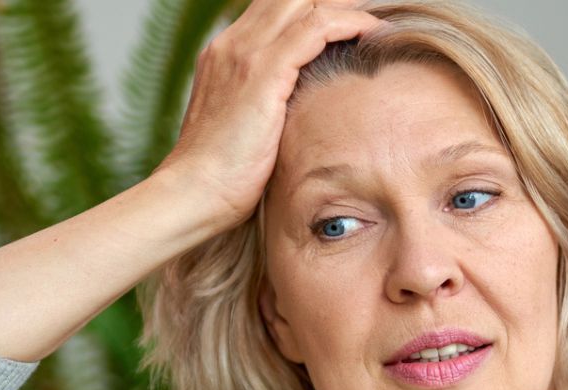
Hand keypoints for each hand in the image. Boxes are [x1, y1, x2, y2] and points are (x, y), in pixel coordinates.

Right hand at [156, 0, 384, 232]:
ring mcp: (246, 54)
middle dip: (328, 1)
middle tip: (364, 12)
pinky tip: (369, 32)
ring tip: (374, 20)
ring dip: (344, 6)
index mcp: (225, 55)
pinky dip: (346, 23)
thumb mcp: (242, 130)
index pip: (272, 10)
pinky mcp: (264, 72)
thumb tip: (296, 116)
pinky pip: (315, 28)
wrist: (194, 192)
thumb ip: (265, 110)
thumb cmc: (220, 177)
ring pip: (303, 4)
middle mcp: (232, 44)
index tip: (345, 20)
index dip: (309, 8)